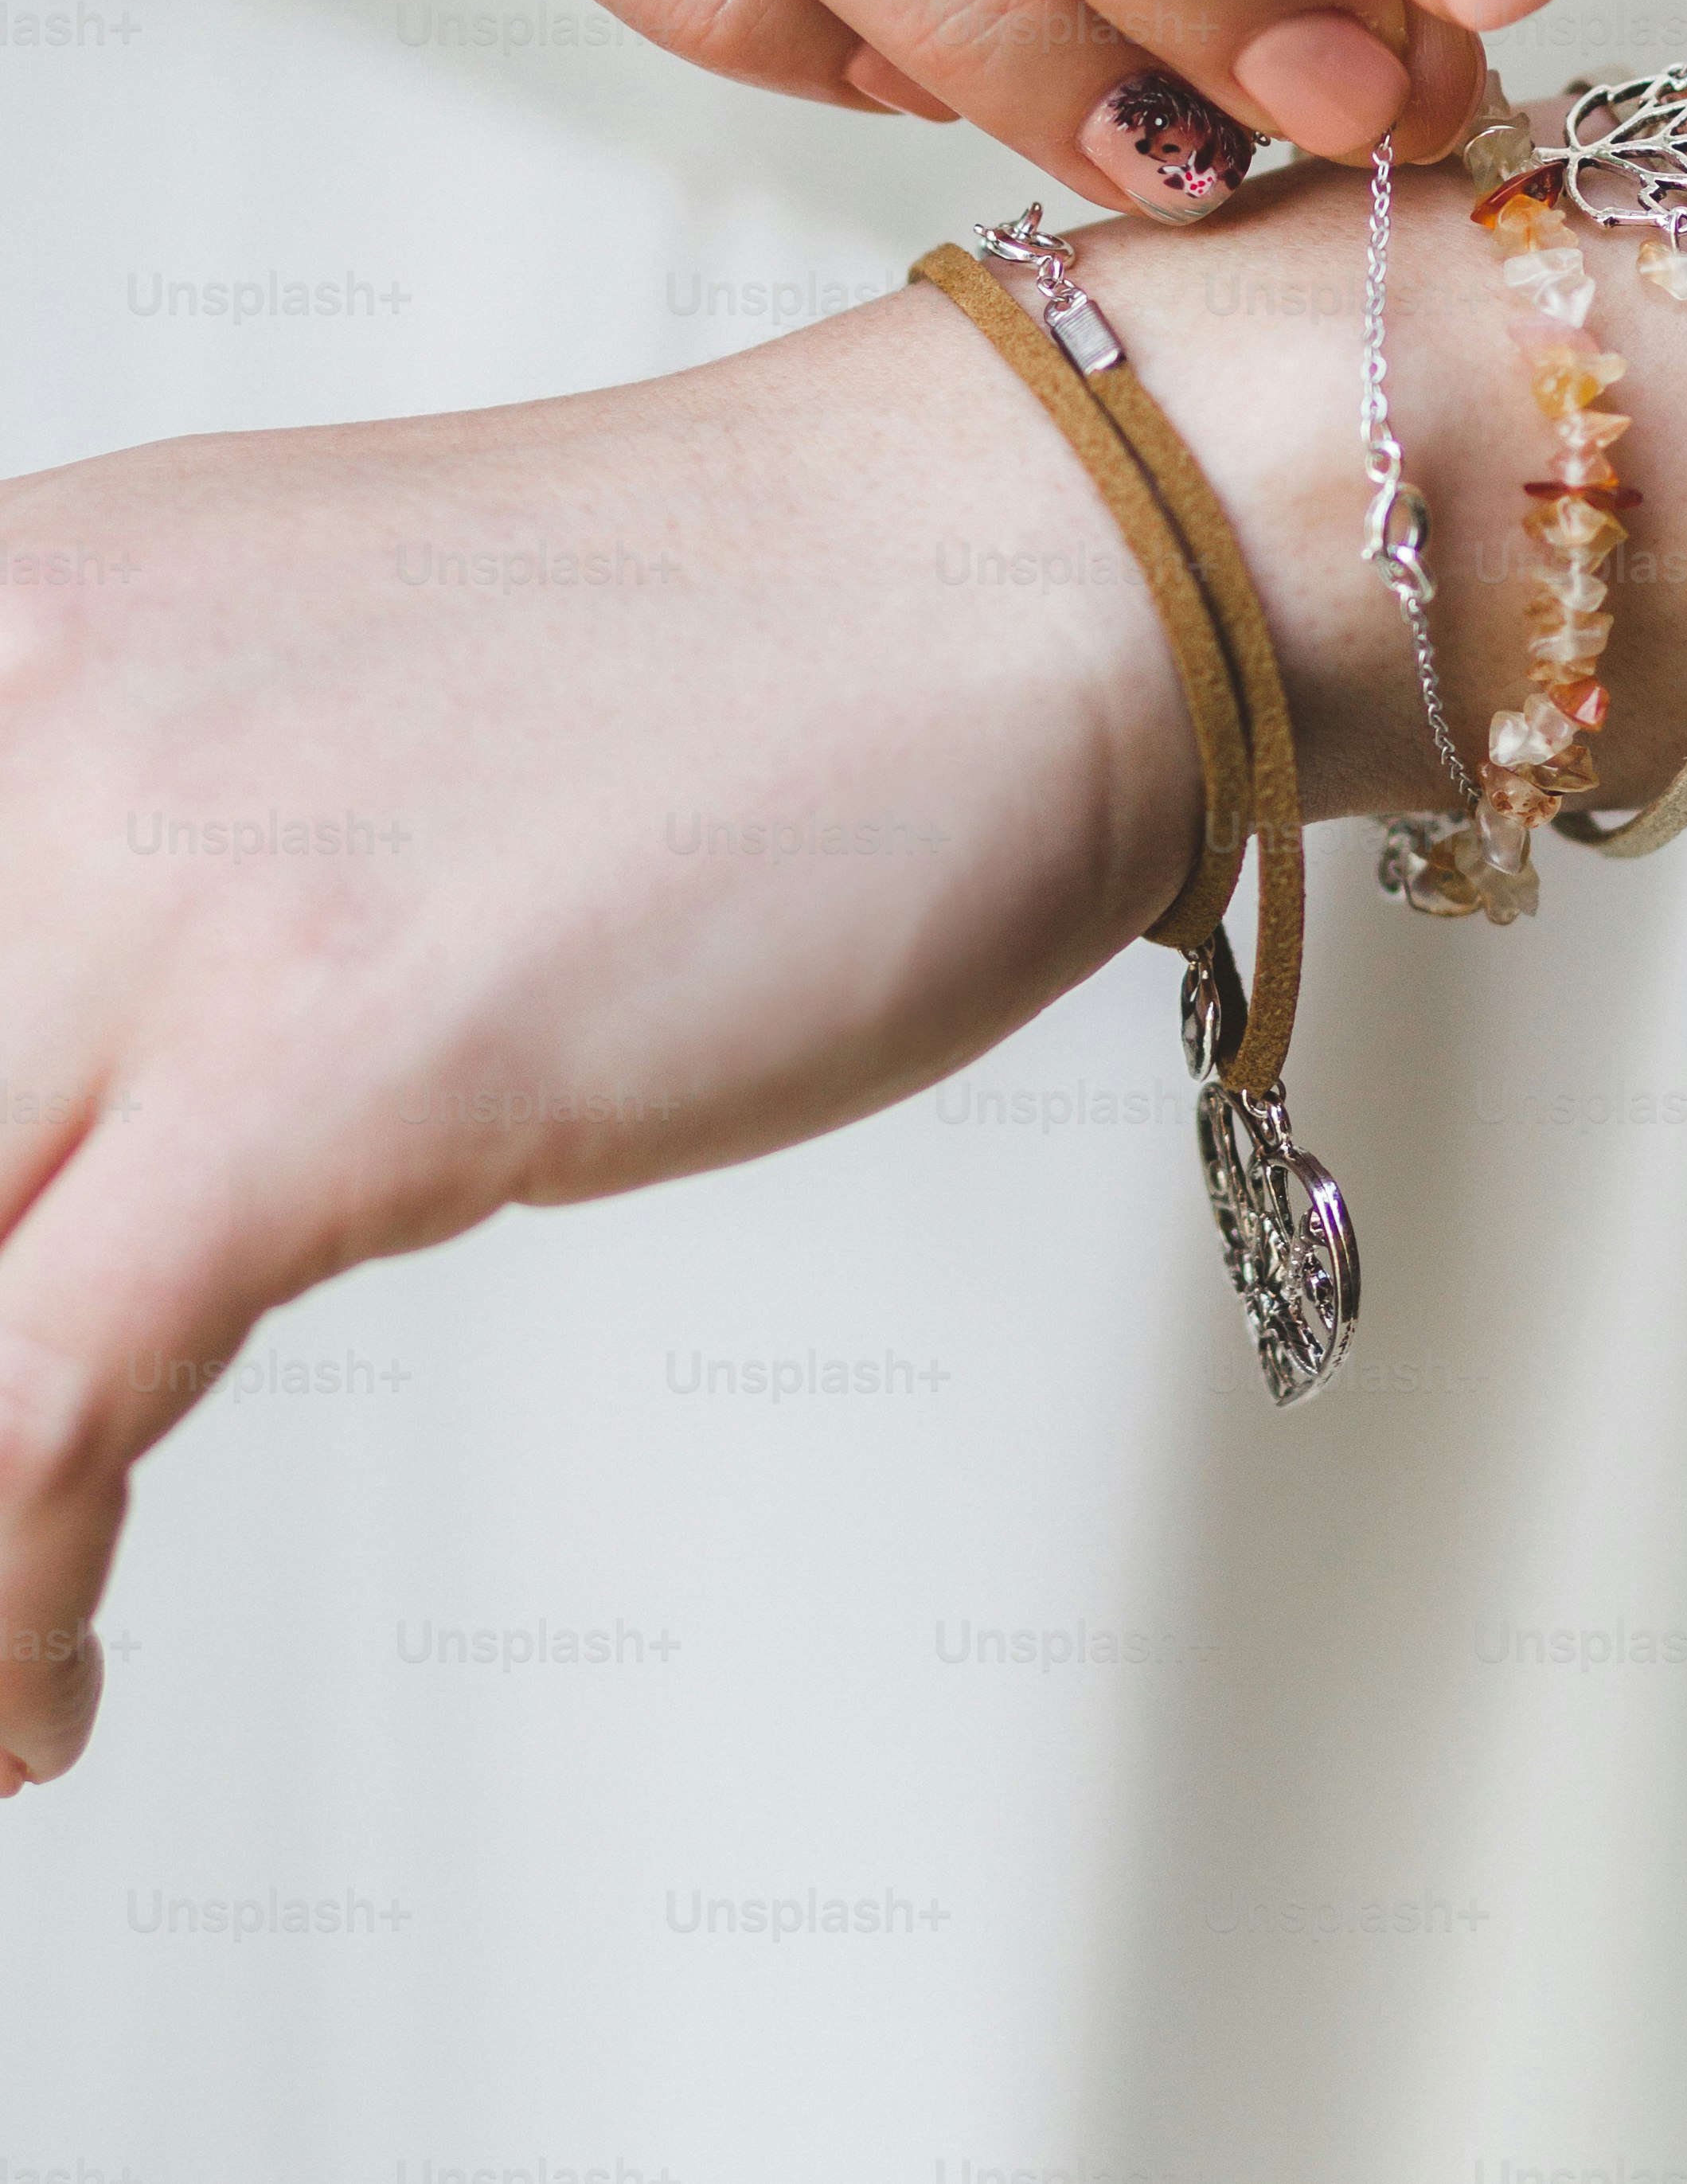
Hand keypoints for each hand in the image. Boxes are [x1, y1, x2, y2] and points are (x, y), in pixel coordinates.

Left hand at [0, 301, 1218, 1789]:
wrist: (1017, 566)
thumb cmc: (736, 637)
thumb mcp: (296, 683)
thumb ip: (96, 842)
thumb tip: (9, 1097)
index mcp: (3, 605)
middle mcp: (37, 711)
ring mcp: (175, 879)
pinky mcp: (328, 1061)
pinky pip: (30, 1422)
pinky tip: (47, 1689)